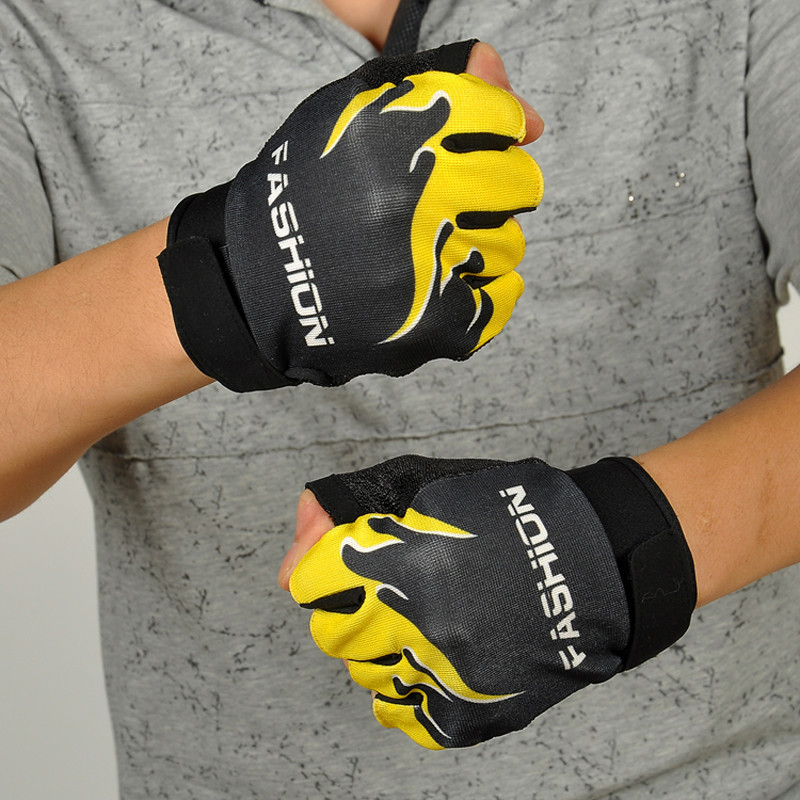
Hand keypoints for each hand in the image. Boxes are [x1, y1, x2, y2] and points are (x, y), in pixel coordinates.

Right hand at [158, 41, 543, 390]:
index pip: (501, 118)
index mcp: (393, 134)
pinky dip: (480, 292)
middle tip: (447, 206)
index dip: (493, 132)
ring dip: (478, 245)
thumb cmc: (307, 193)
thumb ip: (443, 91)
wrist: (255, 282)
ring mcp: (426, 266)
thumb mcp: (352, 115)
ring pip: (509, 244)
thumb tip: (531, 116)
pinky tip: (440, 285)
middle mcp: (413, 197)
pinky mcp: (432, 324)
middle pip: (517, 183)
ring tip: (428, 250)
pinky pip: (500, 298)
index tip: (476, 147)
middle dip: (491, 190)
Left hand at [287, 455, 695, 748]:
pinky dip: (405, 688)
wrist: (597, 562)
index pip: (313, 581)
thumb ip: (352, 510)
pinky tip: (428, 658)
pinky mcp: (469, 712)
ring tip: (418, 618)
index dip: (328, 563)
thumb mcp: (428, 485)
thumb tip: (296, 550)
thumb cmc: (512, 513)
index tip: (351, 557)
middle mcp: (419, 625)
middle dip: (348, 604)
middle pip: (331, 632)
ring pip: (363, 674)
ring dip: (377, 645)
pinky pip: (403, 716)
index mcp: (407, 560)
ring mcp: (444, 676)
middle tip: (386, 586)